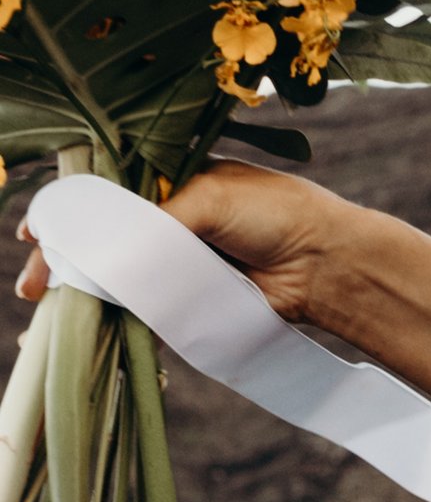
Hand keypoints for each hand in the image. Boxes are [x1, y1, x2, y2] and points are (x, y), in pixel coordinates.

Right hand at [15, 158, 347, 317]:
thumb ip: (155, 219)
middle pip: (103, 239)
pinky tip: (90, 320)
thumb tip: (109, 250)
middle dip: (65, 259)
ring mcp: (178, 261)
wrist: (324, 262)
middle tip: (33, 285)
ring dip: (84, 290)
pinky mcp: (192, 297)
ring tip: (49, 304)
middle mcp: (169, 220)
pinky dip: (120, 313)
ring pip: (119, 275)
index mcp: (171, 181)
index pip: (105, 196)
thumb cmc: (275, 212)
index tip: (35, 232)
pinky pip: (147, 305)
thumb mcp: (208, 197)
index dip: (70, 214)